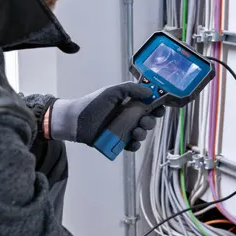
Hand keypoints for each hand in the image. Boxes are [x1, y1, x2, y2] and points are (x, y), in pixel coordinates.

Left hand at [48, 82, 164, 150]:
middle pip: (148, 120)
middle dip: (150, 121)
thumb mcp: (112, 92)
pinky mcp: (118, 142)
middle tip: (144, 121)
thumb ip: (131, 89)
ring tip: (135, 131)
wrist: (76, 121)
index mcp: (129, 103)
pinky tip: (132, 141)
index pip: (148, 104)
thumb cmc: (92, 104)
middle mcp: (128, 116)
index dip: (156, 106)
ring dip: (143, 133)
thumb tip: (149, 91)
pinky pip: (132, 146)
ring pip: (142, 133)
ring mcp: (124, 130)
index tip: (159, 108)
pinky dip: (135, 145)